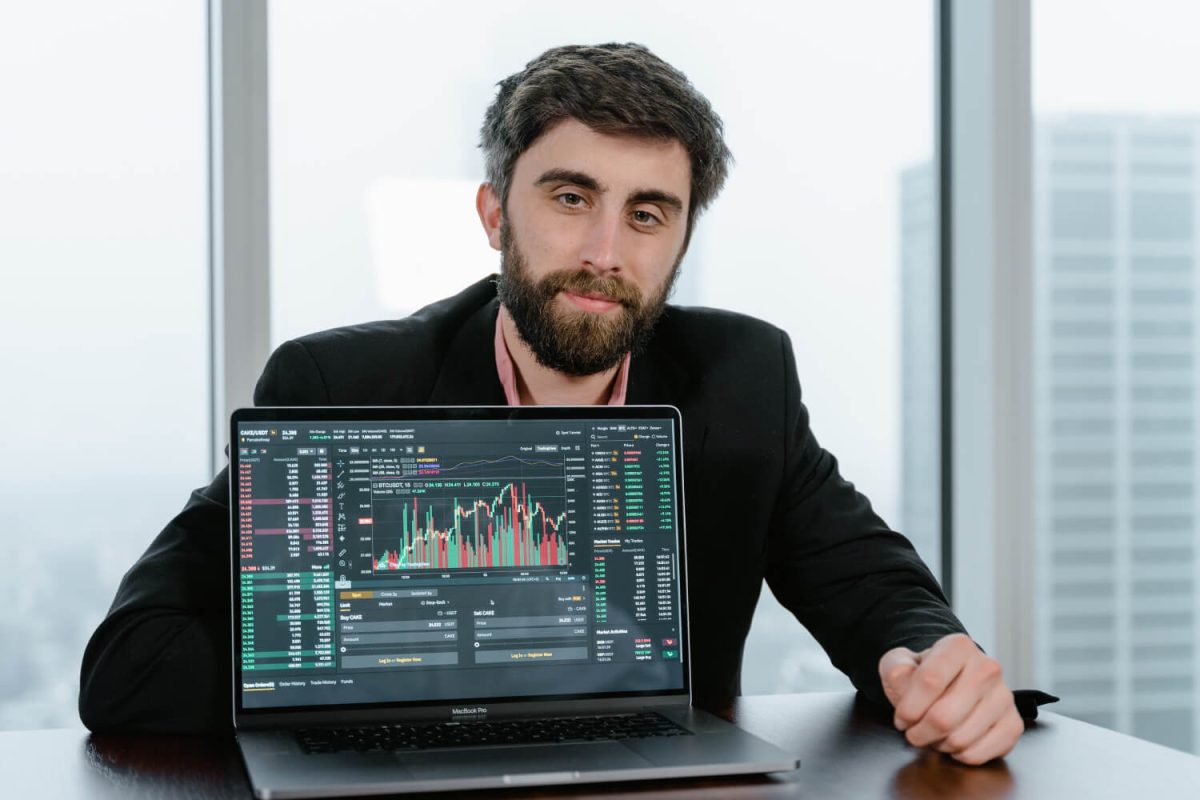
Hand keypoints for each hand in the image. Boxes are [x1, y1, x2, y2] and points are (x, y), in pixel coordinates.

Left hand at [878, 633, 1022, 764]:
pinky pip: (981, 753)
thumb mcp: (899, 664)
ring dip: (939, 744)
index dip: (908, 708)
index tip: (901, 718)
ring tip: (935, 733)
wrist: (952, 683)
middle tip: (914, 731)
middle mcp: (988, 667)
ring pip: (961, 739)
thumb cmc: (923, 675)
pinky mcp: (1014, 724)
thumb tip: (902, 677)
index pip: (929, 682)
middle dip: (920, 732)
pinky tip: (954, 743)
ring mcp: (1004, 696)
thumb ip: (895, 668)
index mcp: (958, 646)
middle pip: (944, 717)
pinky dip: (960, 755)